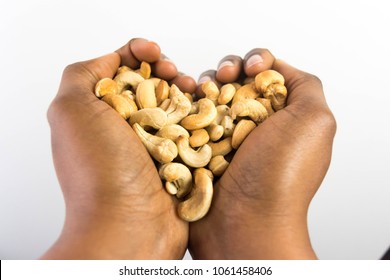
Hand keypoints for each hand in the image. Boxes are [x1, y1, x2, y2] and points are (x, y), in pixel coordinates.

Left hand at [42, 38, 195, 258]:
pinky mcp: (177, 160)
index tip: (156, 53)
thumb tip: (114, 60)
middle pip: (151, 84)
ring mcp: (153, 145)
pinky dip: (200, 114)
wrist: (131, 226)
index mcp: (98, 114)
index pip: (122, 70)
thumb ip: (83, 74)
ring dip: (186, 90)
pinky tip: (207, 108)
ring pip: (174, 104)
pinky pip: (192, 128)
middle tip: (178, 75)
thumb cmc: (100, 169)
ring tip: (194, 90)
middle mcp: (125, 128)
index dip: (139, 55)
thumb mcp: (71, 109)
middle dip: (167, 71)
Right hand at [189, 49, 336, 258]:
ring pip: (210, 96)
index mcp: (281, 116)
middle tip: (222, 78)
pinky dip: (186, 104)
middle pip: (235, 80)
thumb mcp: (314, 121)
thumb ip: (305, 85)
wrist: (245, 223)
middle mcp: (252, 124)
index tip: (249, 68)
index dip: (255, 61)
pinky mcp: (197, 148)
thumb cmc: (280, 174)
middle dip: (228, 70)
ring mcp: (223, 137)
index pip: (265, 73)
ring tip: (201, 91)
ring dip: (205, 86)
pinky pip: (189, 117)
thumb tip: (276, 68)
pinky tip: (187, 102)